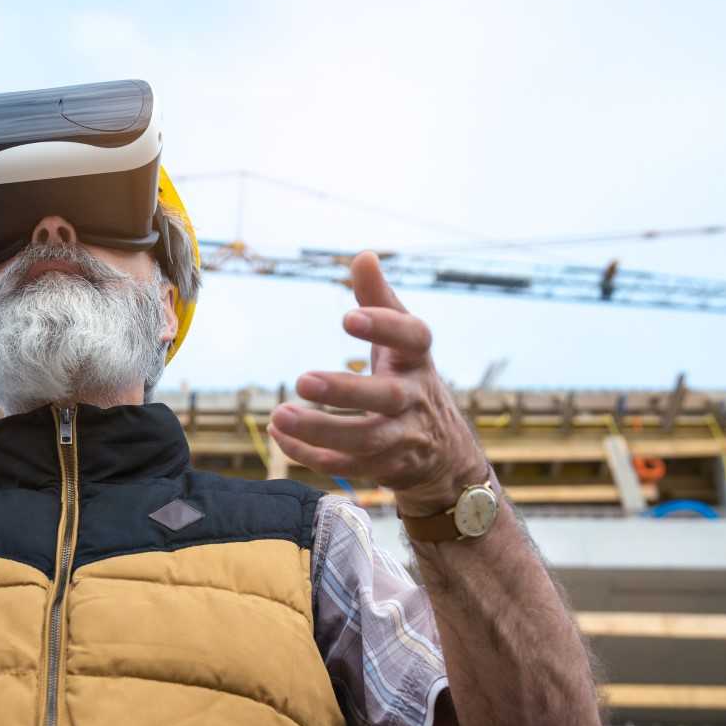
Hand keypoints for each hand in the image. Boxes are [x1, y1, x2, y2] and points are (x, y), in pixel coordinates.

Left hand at [268, 251, 486, 516]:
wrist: (446, 456)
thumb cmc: (411, 383)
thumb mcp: (403, 344)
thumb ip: (380, 301)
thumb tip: (363, 256)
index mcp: (417, 360)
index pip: (413, 338)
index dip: (385, 326)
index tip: (348, 317)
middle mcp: (414, 399)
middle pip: (385, 398)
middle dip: (345, 391)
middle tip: (302, 380)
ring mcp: (402, 438)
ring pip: (365, 440)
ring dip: (320, 429)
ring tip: (279, 416)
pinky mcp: (385, 468)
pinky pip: (346, 464)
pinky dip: (310, 454)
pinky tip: (279, 437)